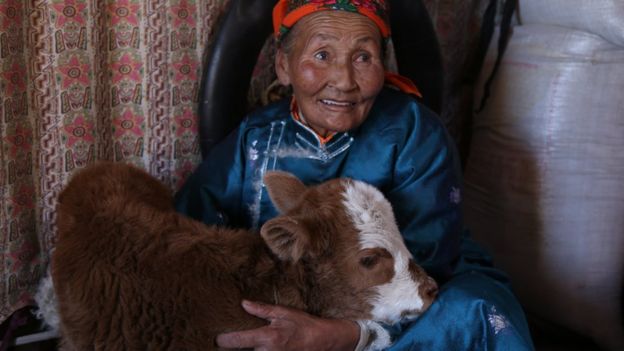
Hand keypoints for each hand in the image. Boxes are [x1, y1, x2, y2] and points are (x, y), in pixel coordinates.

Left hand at [216, 300, 359, 350]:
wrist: (322, 341)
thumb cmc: (303, 325)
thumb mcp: (284, 313)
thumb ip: (262, 309)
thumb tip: (243, 303)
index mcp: (267, 337)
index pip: (237, 341)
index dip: (224, 340)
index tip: (217, 339)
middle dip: (233, 349)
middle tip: (223, 344)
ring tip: (238, 346)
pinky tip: (254, 349)